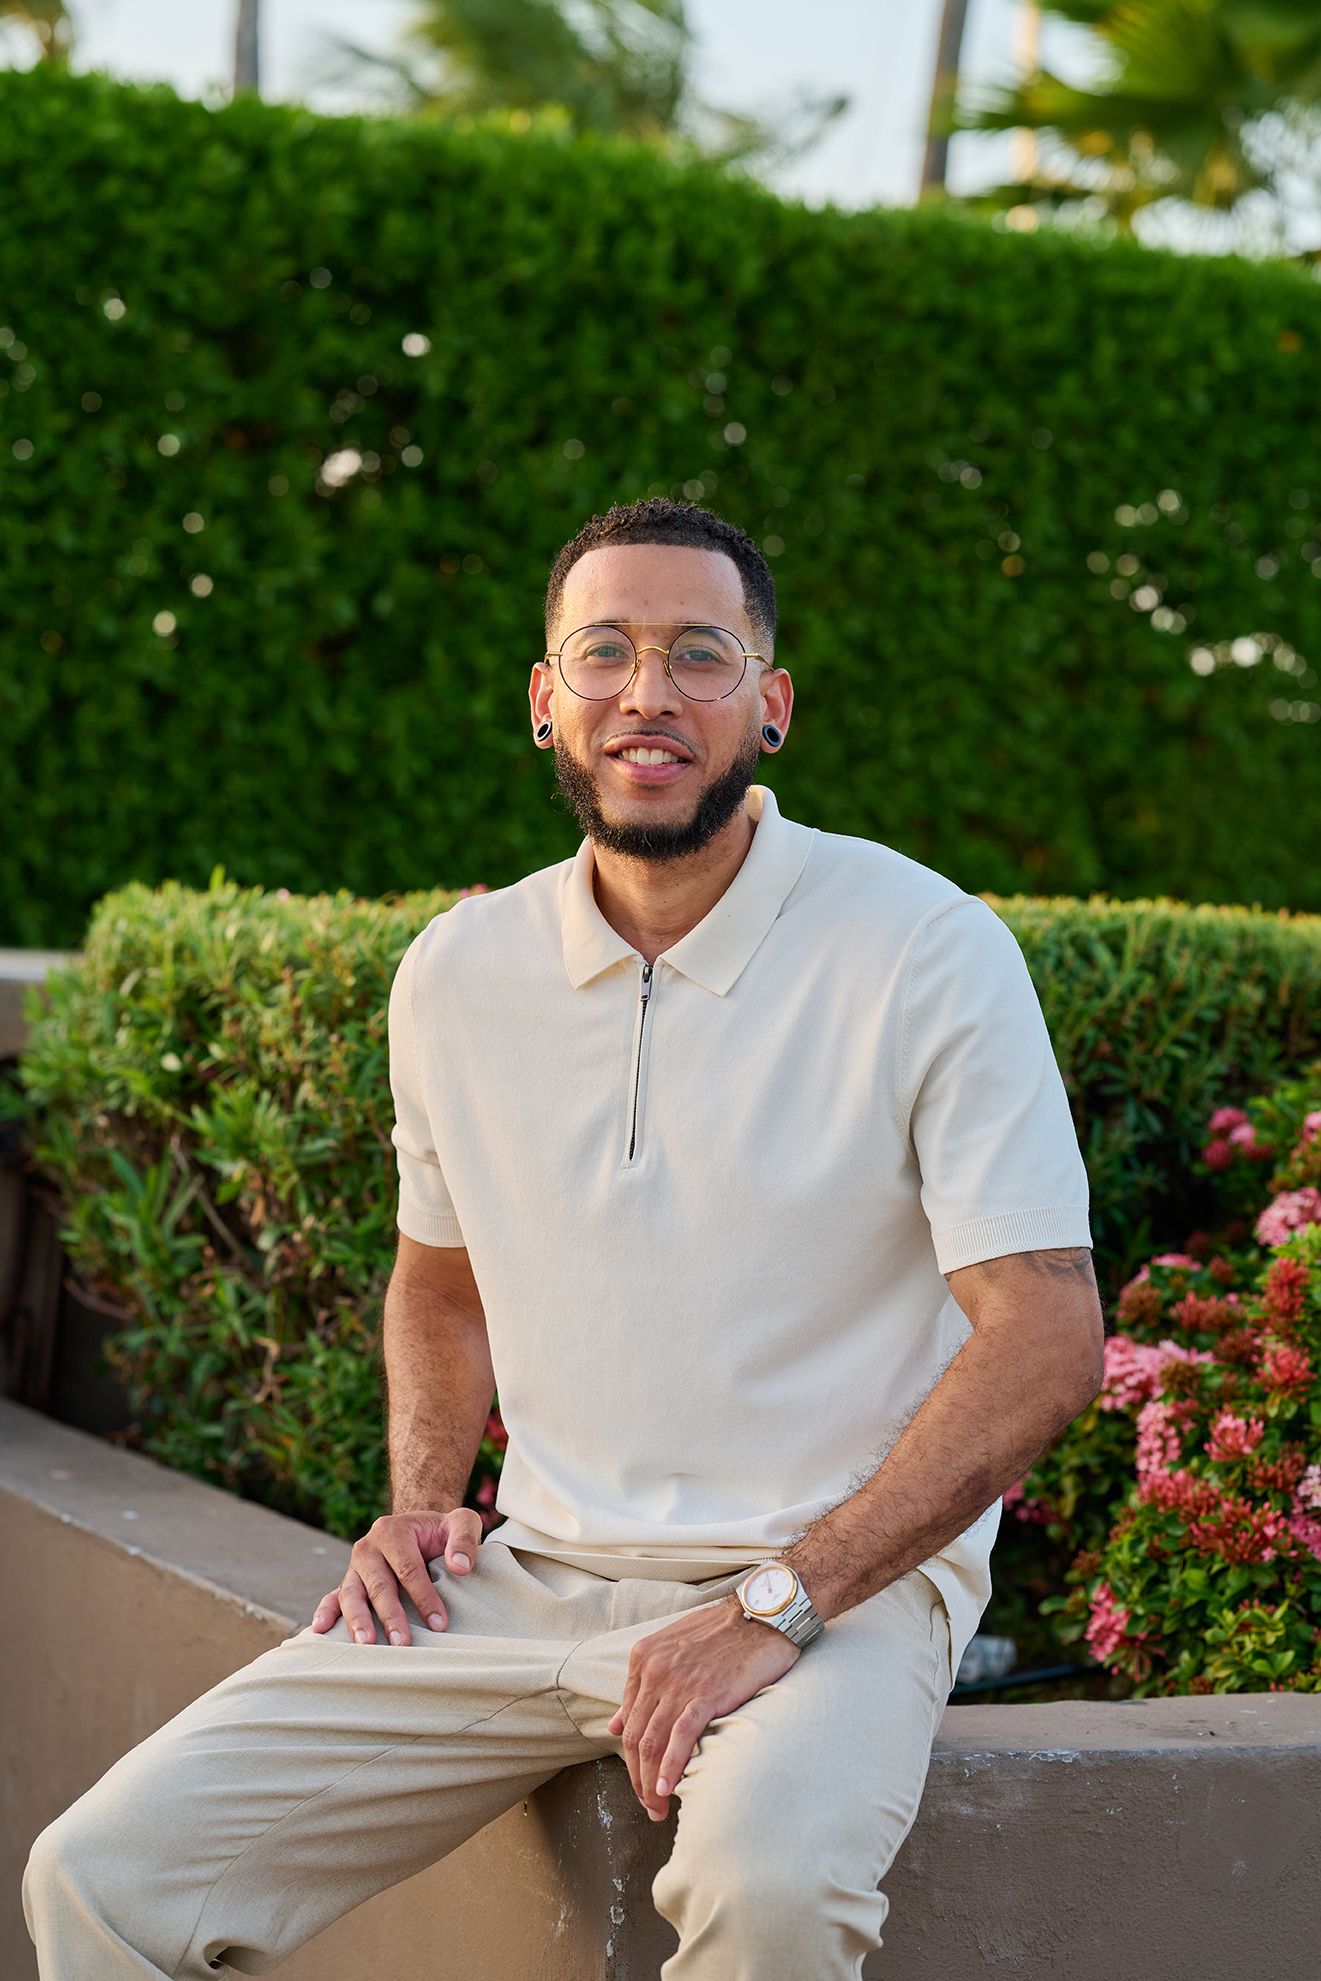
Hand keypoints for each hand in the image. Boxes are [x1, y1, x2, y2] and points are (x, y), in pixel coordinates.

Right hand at [311, 1508, 482, 1644]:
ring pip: (351, 1595)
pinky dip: (325, 1612)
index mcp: (391, 1531)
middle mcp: (367, 1548)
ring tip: (367, 1644)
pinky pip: (332, 1598)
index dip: (424, 1597)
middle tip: (403, 1643)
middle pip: (378, 1586)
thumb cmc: (441, 1531)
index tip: (439, 1623)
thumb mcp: (461, 1522)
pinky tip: (320, 1631)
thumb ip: (464, 1539)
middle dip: (390, 1616)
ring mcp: (354, 1567)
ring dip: (358, 1620)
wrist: (418, 1530)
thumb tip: (460, 1566)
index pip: (408, 1568)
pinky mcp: (348, 1583)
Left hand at [606, 1596, 800, 1820]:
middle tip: (647, 1805)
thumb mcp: (670, 1649)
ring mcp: (679, 1683)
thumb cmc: (720, 1633)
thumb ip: (641, 1685)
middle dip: (636, 1778)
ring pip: (653, 1742)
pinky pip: (681, 1737)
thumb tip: (613, 1724)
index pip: (627, 1720)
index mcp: (643, 1659)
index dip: (630, 1758)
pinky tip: (668, 1789)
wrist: (761, 1615)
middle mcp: (655, 1670)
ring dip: (650, 1783)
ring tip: (656, 1808)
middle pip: (635, 1737)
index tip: (639, 1781)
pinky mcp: (706, 1694)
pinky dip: (670, 1767)